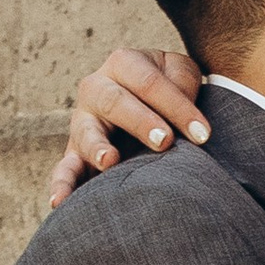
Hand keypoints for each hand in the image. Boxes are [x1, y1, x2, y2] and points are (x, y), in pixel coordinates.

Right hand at [49, 46, 209, 203]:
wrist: (147, 101)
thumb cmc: (169, 88)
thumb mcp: (180, 73)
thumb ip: (183, 84)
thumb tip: (187, 117)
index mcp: (124, 63)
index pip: (150, 82)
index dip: (177, 107)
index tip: (203, 134)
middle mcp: (96, 88)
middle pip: (115, 102)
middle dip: (140, 122)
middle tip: (164, 141)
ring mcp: (82, 121)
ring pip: (85, 133)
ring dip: (97, 148)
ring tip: (109, 161)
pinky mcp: (75, 152)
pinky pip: (64, 169)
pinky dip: (61, 185)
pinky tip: (60, 201)